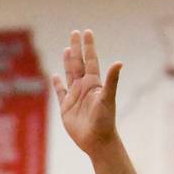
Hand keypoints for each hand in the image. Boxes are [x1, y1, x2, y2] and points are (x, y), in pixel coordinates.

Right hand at [52, 29, 122, 157]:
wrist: (97, 141)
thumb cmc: (105, 121)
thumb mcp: (108, 99)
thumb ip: (112, 81)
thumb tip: (119, 62)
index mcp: (93, 83)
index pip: (90, 60)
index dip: (88, 46)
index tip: (86, 32)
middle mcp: (84, 87)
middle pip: (78, 63)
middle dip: (76, 48)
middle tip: (74, 32)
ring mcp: (74, 96)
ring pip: (69, 74)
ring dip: (67, 61)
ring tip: (67, 49)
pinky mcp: (66, 107)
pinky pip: (60, 92)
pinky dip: (57, 84)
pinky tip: (55, 76)